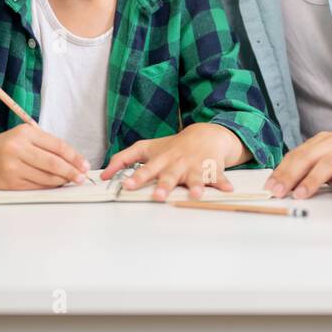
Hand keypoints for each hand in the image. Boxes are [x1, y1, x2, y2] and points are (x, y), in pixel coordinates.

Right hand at [0, 124, 90, 189]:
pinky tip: (55, 185)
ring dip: (61, 181)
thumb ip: (46, 145)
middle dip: (71, 172)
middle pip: (53, 163)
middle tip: (81, 177)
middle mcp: (18, 149)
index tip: (84, 165)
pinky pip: (36, 186)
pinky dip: (49, 187)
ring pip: (46, 177)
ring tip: (70, 181)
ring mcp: (13, 167)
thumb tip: (73, 160)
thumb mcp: (24, 136)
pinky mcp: (10, 182)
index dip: (74, 157)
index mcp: (25, 133)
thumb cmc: (6, 146)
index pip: (57, 146)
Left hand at [99, 123, 246, 201]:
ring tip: (196, 195)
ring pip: (195, 177)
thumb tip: (103, 175)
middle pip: (170, 176)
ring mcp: (195, 166)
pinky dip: (223, 183)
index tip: (127, 186)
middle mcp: (177, 163)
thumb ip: (124, 159)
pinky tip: (228, 189)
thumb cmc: (173, 146)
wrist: (205, 135)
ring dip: (195, 186)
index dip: (137, 178)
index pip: (146, 169)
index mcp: (161, 160)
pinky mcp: (212, 168)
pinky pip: (218, 176)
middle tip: (158, 196)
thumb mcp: (147, 149)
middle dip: (164, 186)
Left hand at [264, 128, 331, 199]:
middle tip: (279, 192)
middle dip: (291, 175)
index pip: (298, 155)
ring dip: (314, 178)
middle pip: (309, 157)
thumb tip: (288, 183)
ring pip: (331, 162)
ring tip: (302, 194)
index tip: (269, 187)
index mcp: (326, 141)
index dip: (282, 171)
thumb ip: (316, 167)